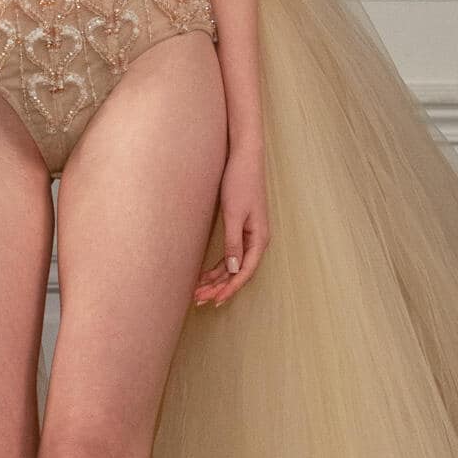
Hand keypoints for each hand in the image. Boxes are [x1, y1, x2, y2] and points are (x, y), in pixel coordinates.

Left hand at [194, 142, 269, 308]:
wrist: (244, 157)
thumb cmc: (241, 181)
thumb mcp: (234, 214)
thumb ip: (233, 242)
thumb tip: (234, 269)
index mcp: (259, 238)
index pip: (245, 272)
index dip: (230, 289)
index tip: (215, 300)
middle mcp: (256, 239)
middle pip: (238, 272)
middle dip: (219, 287)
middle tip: (199, 299)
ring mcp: (249, 234)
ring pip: (233, 264)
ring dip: (217, 278)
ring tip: (198, 290)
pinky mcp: (241, 227)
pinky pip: (230, 254)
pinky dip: (218, 265)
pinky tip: (204, 273)